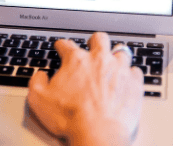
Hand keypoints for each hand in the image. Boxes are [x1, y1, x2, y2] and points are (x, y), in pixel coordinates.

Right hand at [27, 33, 143, 145]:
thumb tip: (40, 75)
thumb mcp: (39, 99)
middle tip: (92, 47)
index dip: (61, 45)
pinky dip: (130, 75)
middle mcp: (99, 60)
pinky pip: (136, 71)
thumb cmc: (70, 118)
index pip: (66, 44)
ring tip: (112, 63)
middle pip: (99, 39)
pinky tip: (126, 80)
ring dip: (115, 56)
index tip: (61, 47)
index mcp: (76, 61)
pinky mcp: (134, 84)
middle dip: (94, 41)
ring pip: (121, 52)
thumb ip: (37, 81)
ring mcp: (119, 70)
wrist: (98, 134)